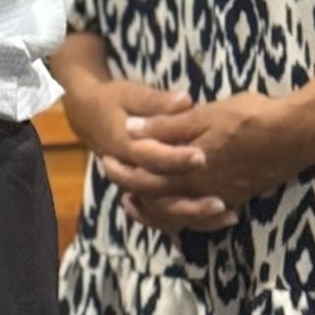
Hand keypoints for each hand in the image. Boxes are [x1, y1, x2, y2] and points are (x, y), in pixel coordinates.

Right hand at [60, 71, 236, 231]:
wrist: (87, 114)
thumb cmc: (112, 101)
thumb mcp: (130, 94)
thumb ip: (157, 102)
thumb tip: (184, 101)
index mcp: (124, 147)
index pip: (152, 158)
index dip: (177, 159)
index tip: (203, 157)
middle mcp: (129, 173)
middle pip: (159, 196)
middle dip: (190, 201)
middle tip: (220, 201)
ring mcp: (136, 186)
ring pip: (163, 212)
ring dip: (193, 216)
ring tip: (226, 213)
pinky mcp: (144, 191)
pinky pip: (165, 216)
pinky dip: (190, 220)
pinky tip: (220, 217)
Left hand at [119, 90, 310, 209]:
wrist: (297, 135)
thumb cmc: (250, 118)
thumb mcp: (205, 114)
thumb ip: (167, 126)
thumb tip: (131, 130)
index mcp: (190, 169)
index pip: (146, 179)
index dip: (123, 172)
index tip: (106, 161)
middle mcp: (202, 190)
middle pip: (157, 199)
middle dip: (132, 190)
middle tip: (114, 177)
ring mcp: (221, 196)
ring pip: (178, 213)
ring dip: (155, 208)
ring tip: (137, 201)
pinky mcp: (236, 197)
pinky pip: (202, 216)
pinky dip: (185, 215)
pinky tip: (181, 209)